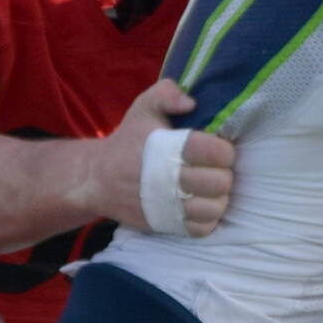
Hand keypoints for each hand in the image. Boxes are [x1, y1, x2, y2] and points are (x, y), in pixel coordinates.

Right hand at [105, 78, 236, 237]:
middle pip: (221, 182)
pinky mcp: (165, 225)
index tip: (216, 148)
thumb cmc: (129, 141)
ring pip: (215, 208)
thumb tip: (191, 103)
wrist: (98, 179)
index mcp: (169, 148)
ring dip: (218, 196)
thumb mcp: (143, 107)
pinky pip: (203, 229)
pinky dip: (208, 217)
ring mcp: (167, 206)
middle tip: (213, 168)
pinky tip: (200, 203)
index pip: (217, 153)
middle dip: (223, 172)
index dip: (224, 150)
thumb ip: (168, 93)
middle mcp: (169, 180)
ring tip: (208, 186)